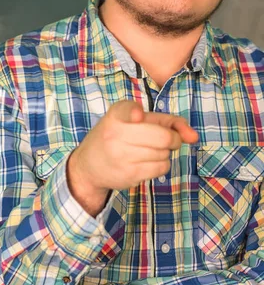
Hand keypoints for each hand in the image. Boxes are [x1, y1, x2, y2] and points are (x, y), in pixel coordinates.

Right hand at [69, 100, 198, 193]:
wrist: (89, 165)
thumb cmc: (118, 136)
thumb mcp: (136, 119)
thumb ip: (168, 121)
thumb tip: (194, 136)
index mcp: (117, 114)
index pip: (127, 110)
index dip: (135, 113)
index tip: (138, 116)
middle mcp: (116, 134)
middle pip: (164, 137)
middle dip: (173, 139)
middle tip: (166, 140)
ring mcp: (122, 156)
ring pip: (165, 153)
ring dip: (165, 152)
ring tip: (149, 150)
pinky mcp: (129, 174)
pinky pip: (161, 168)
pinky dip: (161, 164)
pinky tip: (147, 162)